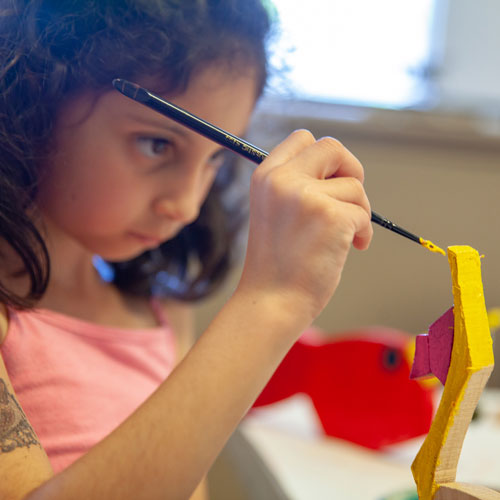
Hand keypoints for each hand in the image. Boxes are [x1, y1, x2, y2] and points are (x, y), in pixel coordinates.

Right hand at [238, 130, 371, 326]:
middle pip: (333, 148)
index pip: (302, 138)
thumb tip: (340, 172)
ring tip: (346, 238)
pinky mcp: (330, 216)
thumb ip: (297, 186)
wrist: (271, 302)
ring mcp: (305, 196)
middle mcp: (282, 180)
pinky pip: (363, 213)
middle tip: (351, 199)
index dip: (324, 157)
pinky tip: (352, 249)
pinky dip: (364, 233)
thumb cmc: (277, 264)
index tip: (331, 180)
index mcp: (265, 176)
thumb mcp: (274, 212)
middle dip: (351, 171)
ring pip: (354, 186)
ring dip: (359, 212)